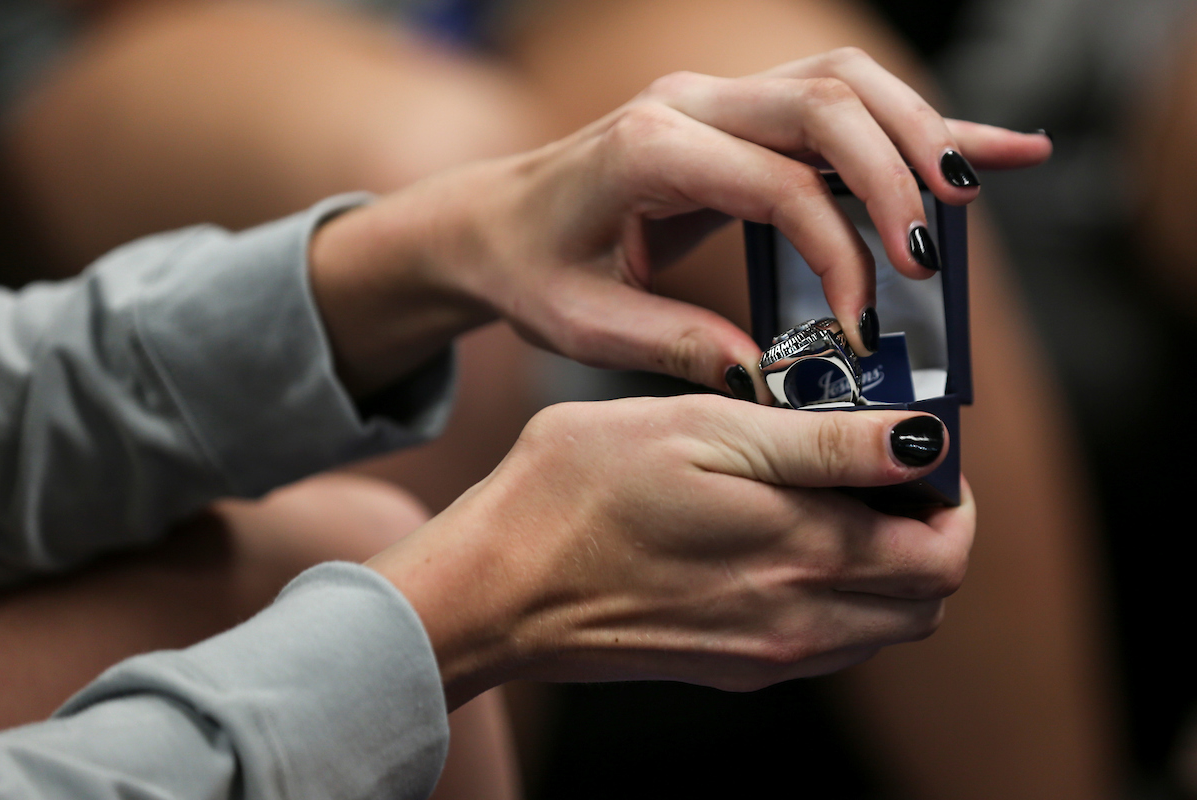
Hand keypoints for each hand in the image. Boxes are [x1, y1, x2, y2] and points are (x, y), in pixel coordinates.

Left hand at [311, 47, 1049, 398]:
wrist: (490, 219)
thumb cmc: (530, 271)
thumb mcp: (583, 326)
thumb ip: (673, 346)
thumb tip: (769, 379)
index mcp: (646, 151)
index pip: (777, 186)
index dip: (837, 253)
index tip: (857, 326)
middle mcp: (687, 104)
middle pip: (827, 104)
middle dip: (897, 175)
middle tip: (931, 258)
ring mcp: (714, 97)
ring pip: (844, 82)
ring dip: (918, 133)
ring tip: (970, 196)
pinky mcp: (736, 113)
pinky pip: (838, 100)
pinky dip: (914, 124)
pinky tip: (987, 147)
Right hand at [367, 398, 973, 708]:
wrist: (496, 590)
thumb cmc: (579, 494)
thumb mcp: (702, 430)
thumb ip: (822, 442)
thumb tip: (921, 442)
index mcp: (807, 551)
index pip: (945, 550)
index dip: (952, 495)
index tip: (916, 450)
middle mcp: (802, 620)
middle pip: (926, 598)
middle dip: (927, 532)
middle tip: (879, 473)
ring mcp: (767, 654)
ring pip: (881, 626)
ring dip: (884, 568)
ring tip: (825, 501)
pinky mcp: (731, 667)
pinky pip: (825, 643)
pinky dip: (834, 596)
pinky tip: (775, 543)